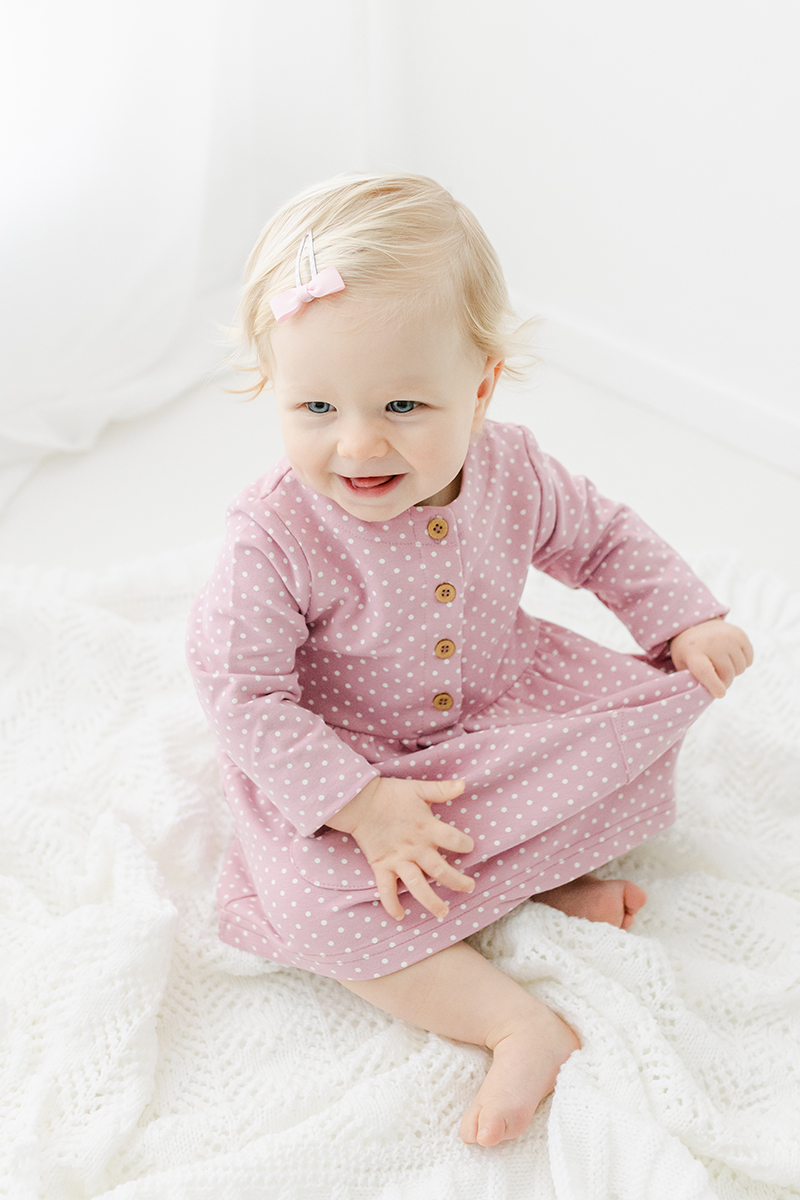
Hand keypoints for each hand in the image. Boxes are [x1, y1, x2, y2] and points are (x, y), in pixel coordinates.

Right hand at [326, 776, 474, 920]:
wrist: (359, 800)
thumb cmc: (390, 794)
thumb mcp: (418, 788)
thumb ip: (441, 789)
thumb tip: (464, 783)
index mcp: (427, 827)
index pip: (454, 840)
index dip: (465, 844)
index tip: (470, 848)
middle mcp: (415, 847)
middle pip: (440, 870)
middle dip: (457, 882)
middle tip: (470, 887)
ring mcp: (398, 859)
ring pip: (417, 885)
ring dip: (431, 901)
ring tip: (443, 913)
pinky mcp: (381, 866)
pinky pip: (386, 889)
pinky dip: (391, 904)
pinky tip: (399, 916)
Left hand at [669, 618, 752, 697]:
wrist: (697, 626)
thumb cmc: (689, 652)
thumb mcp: (682, 665)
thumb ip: (692, 680)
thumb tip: (708, 694)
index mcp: (693, 652)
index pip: (705, 671)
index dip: (714, 684)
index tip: (720, 694)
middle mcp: (711, 642)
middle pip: (727, 674)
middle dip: (724, 682)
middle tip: (717, 679)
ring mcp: (728, 637)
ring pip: (740, 669)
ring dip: (733, 672)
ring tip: (721, 665)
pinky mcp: (740, 635)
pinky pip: (749, 660)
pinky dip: (743, 663)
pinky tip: (730, 657)